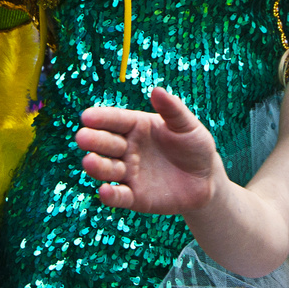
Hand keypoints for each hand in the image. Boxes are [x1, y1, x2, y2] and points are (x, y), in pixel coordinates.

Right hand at [75, 87, 222, 213]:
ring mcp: (129, 172)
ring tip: (89, 162)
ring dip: (97, 166)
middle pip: (106, 143)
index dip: (101, 118)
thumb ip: (172, 109)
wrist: (205, 180)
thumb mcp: (187, 125)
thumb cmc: (194, 145)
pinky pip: (120, 196)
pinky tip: (104, 191)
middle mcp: (127, 148)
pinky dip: (110, 195)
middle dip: (94, 141)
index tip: (87, 116)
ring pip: (107, 169)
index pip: (115, 120)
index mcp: (136, 126)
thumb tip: (157, 90)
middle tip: (83, 138)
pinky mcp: (134, 197)